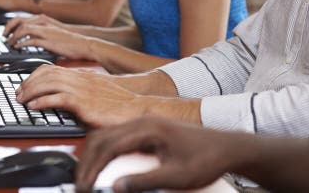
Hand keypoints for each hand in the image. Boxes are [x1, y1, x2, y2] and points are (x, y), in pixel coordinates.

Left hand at [4, 18, 94, 60]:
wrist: (84, 44)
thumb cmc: (70, 41)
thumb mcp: (54, 33)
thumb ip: (42, 33)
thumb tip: (30, 39)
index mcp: (44, 20)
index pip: (22, 18)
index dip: (11, 24)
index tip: (6, 31)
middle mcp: (44, 23)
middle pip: (20, 21)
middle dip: (9, 28)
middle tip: (4, 36)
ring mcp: (46, 31)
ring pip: (23, 29)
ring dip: (14, 37)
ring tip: (10, 43)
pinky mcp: (48, 41)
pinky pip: (30, 41)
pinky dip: (22, 44)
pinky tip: (18, 48)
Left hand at [15, 65, 151, 127]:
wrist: (136, 106)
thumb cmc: (119, 102)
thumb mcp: (98, 91)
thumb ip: (82, 90)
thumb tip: (67, 97)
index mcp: (82, 75)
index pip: (51, 68)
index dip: (34, 75)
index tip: (25, 84)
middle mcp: (79, 79)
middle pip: (46, 74)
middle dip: (28, 83)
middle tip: (18, 93)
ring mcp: (81, 90)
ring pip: (49, 84)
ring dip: (31, 91)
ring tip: (22, 100)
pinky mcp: (83, 103)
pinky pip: (58, 98)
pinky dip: (43, 101)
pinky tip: (34, 106)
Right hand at [75, 117, 234, 192]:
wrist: (227, 147)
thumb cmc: (206, 158)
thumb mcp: (175, 177)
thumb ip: (144, 182)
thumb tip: (115, 187)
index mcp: (147, 128)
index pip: (107, 145)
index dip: (91, 169)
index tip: (84, 187)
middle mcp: (142, 122)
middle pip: (100, 138)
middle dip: (86, 163)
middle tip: (80, 186)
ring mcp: (144, 125)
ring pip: (106, 137)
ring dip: (93, 157)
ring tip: (87, 180)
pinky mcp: (147, 132)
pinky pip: (117, 139)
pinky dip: (105, 154)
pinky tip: (103, 170)